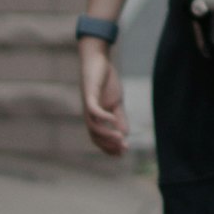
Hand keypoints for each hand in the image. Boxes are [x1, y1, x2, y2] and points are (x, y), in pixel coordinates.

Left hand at [76, 36, 129, 156]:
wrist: (98, 60)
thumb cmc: (106, 80)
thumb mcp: (116, 102)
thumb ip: (120, 118)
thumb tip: (125, 134)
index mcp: (96, 117)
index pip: (99, 138)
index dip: (109, 148)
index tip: (122, 154)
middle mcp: (90, 114)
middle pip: (95, 136)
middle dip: (109, 145)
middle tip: (123, 148)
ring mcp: (88, 105)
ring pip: (93, 126)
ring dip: (106, 134)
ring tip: (120, 138)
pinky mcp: (89, 94)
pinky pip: (93, 110)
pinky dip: (102, 117)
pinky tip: (112, 120)